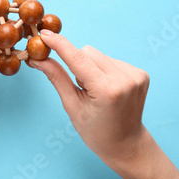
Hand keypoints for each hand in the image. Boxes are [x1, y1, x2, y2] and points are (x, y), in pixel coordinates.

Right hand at [31, 29, 178, 178]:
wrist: (127, 145)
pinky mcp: (141, 73)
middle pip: (87, 52)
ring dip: (91, 67)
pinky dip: (104, 70)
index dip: (59, 44)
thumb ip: (57, 78)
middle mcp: (124, 79)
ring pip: (99, 55)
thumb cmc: (96, 131)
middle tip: (80, 87)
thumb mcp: (72, 107)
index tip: (45, 34)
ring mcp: (135, 76)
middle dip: (77, 64)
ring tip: (96, 91)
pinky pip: (112, 60)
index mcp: (106, 90)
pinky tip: (108, 89)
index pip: (77, 58)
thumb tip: (38, 59)